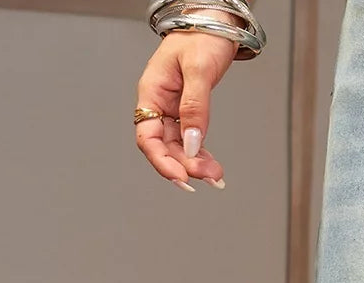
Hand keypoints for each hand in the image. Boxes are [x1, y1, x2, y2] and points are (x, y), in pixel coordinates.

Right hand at [134, 12, 240, 191]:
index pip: (148, 137)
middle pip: (164, 146)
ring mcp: (172, 109)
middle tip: (210, 177)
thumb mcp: (198, 70)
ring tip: (216, 176)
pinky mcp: (187, 110)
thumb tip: (192, 143)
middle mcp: (159, 104)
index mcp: (151, 92)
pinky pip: (189, 139)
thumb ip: (195, 107)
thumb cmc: (200, 37)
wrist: (214, 24)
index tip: (181, 177)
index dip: (161, 161)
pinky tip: (211, 165)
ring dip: (194, 164)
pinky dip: (199, 154)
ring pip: (178, 146)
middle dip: (185, 166)